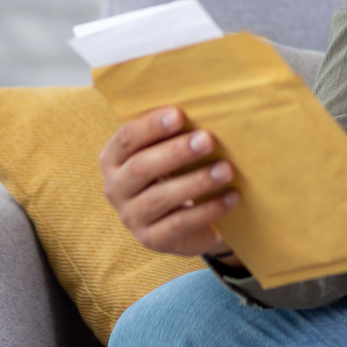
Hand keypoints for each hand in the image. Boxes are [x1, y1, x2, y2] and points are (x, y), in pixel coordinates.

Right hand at [100, 107, 241, 258]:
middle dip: (176, 152)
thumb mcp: (169, 149)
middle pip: (141, 167)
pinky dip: (208, 209)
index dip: (151, 126)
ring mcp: (131, 217)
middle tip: (208, 140)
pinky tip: (232, 196)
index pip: (127, 138)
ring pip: (160, 197)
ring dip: (197, 181)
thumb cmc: (176, 170)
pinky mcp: (152, 240)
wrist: (184, 218)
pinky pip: (180, 223)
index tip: (180, 114)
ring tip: (226, 169)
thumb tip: (207, 105)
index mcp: (113, 158)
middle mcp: (115, 188)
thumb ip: (176, 131)